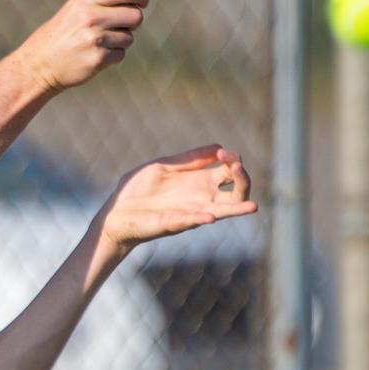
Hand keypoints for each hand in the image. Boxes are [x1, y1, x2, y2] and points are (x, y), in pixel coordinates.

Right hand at [10, 0, 147, 93]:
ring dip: (120, 41)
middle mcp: (91, 18)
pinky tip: (94, 55)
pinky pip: (121, 54)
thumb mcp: (75, 10)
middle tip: (121, 25)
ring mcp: (95, 39)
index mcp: (85, 1)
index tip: (143, 0)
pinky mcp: (98, 59)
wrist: (39, 65)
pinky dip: (112, 56)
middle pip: (135, 15)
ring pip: (129, 37)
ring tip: (98, 44)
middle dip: (133, 21)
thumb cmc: (60, 35)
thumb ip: (102, 2)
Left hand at [97, 145, 257, 252]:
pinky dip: (201, 218)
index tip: (223, 152)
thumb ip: (188, 159)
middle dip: (243, 179)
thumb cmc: (138, 189)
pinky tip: (211, 216)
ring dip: (238, 209)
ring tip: (252, 205)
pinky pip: (192, 222)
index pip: (230, 171)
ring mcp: (190, 212)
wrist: (116, 212)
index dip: (233, 160)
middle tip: (235, 165)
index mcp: (199, 181)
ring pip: (224, 212)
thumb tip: (218, 147)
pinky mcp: (173, 223)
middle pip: (237, 192)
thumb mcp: (163, 166)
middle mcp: (201, 198)